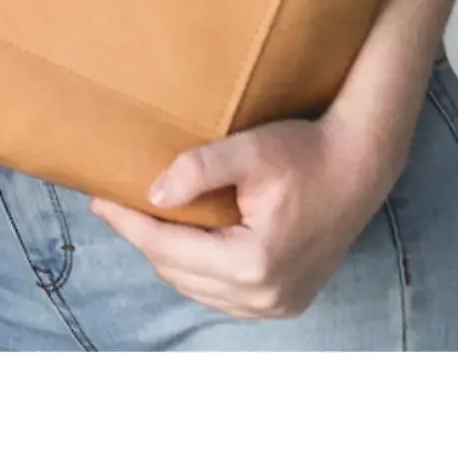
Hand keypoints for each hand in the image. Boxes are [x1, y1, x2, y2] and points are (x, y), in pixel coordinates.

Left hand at [88, 112, 396, 321]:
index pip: (168, 250)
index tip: (98, 200)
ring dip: (168, 257)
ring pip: (197, 288)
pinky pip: (222, 294)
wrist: (359, 165)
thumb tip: (153, 194)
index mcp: (254, 264)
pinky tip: (185, 240)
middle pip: (178, 273)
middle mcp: (266, 295)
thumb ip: (199, 169)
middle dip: (143, 238)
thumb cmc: (307, 152)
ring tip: (144, 219)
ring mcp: (278, 305)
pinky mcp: (286, 302)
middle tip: (113, 204)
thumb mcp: (250, 151)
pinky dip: (197, 270)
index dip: (128, 223)